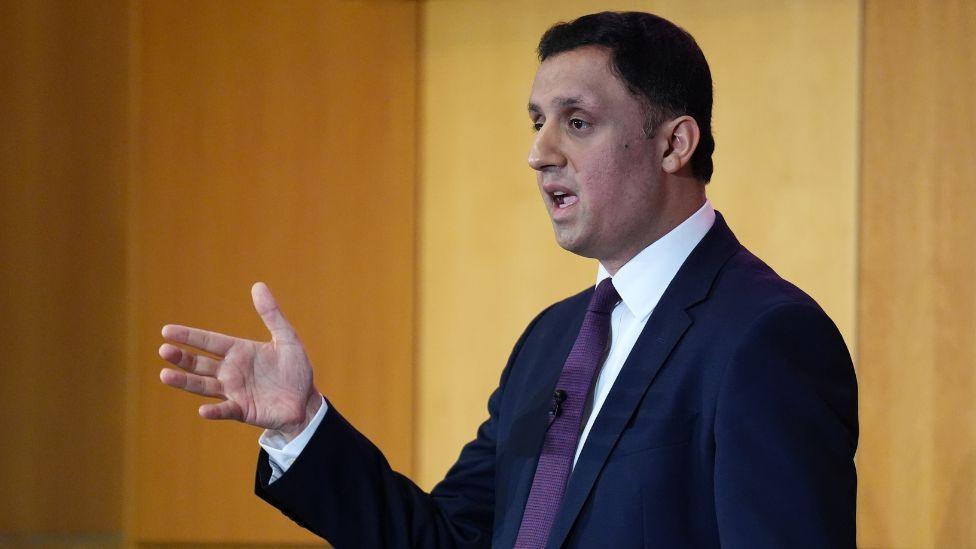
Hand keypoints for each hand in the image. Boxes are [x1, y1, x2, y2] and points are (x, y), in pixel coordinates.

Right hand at [159, 282, 320, 439]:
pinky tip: (202, 410)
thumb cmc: (295, 369)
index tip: (166, 331)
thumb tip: (258, 285)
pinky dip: (214, 411)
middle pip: (199, 363)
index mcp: (239, 352)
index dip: (189, 336)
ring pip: (203, 386)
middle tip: (163, 350)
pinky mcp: (243, 410)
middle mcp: (231, 371)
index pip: (209, 341)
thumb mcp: (287, 338)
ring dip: (185, 382)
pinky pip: (225, 410)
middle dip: (181, 357)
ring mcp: (234, 392)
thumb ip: (272, 314)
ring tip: (165, 375)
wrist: (306, 400)